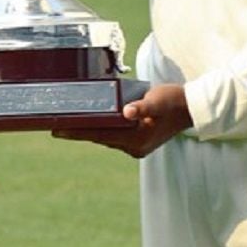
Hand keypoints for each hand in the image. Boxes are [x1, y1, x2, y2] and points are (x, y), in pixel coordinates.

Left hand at [52, 83, 191, 158]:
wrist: (192, 108)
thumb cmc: (174, 101)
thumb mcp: (158, 99)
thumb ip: (142, 106)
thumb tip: (127, 111)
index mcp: (137, 139)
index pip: (99, 135)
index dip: (77, 132)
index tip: (57, 130)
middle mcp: (134, 147)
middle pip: (99, 137)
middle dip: (78, 131)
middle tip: (55, 125)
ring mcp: (136, 146)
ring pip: (106, 137)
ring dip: (90, 130)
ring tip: (68, 124)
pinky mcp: (138, 142)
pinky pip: (114, 136)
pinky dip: (102, 129)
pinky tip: (92, 122)